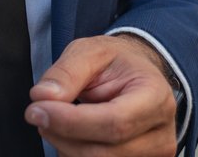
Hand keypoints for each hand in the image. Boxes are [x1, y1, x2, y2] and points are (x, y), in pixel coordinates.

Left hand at [25, 34, 178, 155]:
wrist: (136, 76)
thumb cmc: (115, 62)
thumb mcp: (89, 51)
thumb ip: (66, 72)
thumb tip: (42, 97)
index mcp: (155, 97)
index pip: (114, 122)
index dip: (71, 122)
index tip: (36, 110)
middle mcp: (161, 134)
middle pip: (105, 152)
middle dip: (62, 136)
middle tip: (38, 113)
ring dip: (66, 147)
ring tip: (59, 119)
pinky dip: (75, 154)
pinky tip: (71, 136)